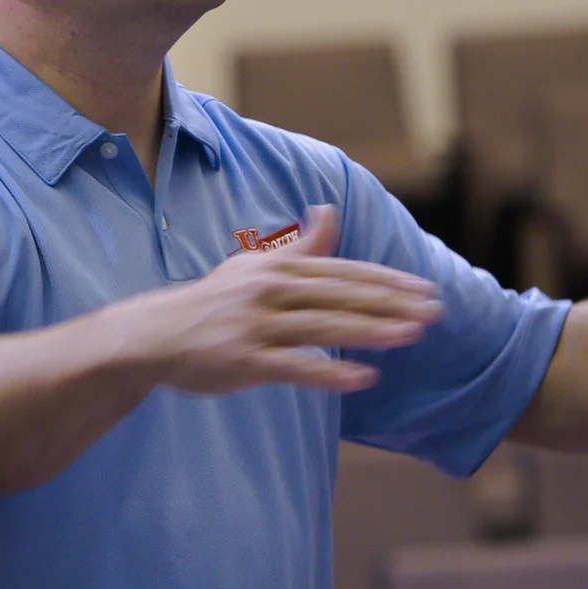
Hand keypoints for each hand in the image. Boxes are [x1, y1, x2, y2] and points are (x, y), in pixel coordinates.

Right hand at [121, 203, 439, 395]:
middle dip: (390, 304)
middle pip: (340, 297)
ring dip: (371, 331)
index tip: (425, 290)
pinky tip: (364, 378)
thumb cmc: (210, 303)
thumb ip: (299, 245)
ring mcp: (255, 326)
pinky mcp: (242, 361)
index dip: (386, 281)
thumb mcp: (254, 266)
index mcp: (276, 268)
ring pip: (323, 328)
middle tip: (433, 313)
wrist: (153, 335)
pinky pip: (294, 367)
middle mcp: (268, 292)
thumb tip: (329, 210)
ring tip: (410, 336)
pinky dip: (330, 374)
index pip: (342, 272)